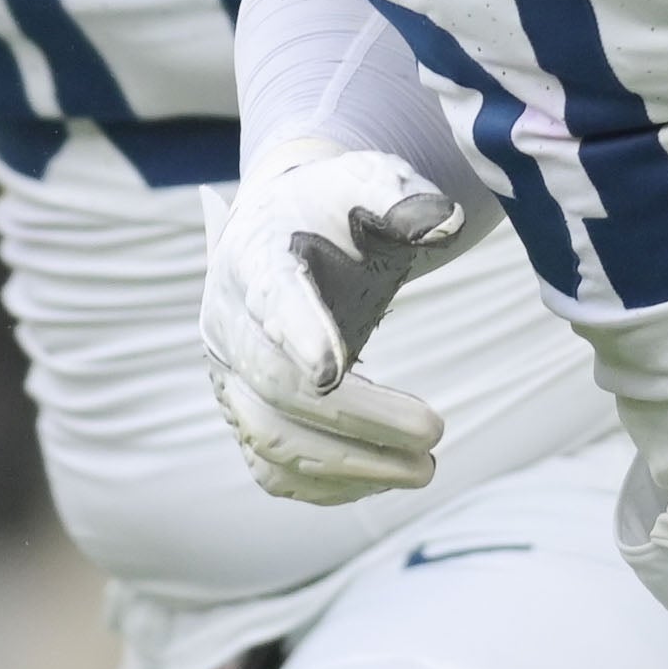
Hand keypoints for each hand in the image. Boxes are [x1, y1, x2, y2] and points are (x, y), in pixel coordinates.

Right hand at [201, 136, 466, 502]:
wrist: (287, 229)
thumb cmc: (334, 207)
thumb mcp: (365, 181)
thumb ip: (400, 195)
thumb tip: (442, 222)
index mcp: (251, 255)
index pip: (268, 298)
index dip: (297, 332)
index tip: (334, 369)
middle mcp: (225, 320)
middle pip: (274, 385)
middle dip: (357, 418)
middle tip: (434, 431)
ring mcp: (228, 374)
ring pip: (269, 438)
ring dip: (349, 465)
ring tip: (425, 469)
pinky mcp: (243, 412)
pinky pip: (271, 467)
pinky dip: (326, 487)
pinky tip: (384, 480)